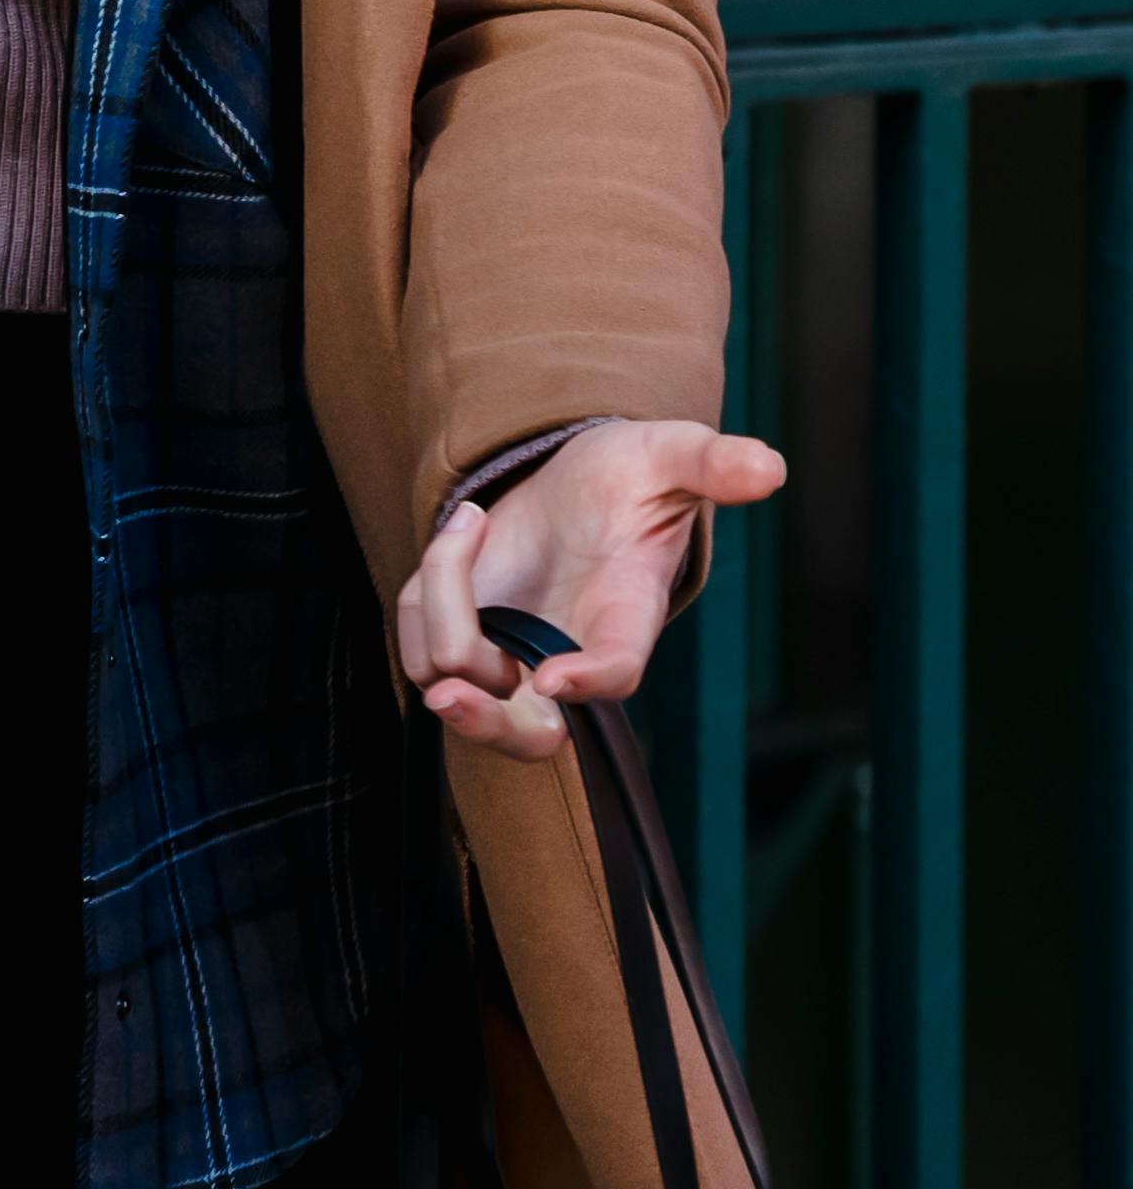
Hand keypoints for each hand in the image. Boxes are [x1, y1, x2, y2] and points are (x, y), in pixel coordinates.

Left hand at [397, 419, 787, 759]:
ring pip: (453, 672)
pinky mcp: (464, 632)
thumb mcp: (670, 455)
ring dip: (441, 603)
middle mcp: (569, 649)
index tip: (555, 677)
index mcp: (626, 615)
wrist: (578, 478)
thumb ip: (711, 463)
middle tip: (451, 698)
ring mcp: (513, 649)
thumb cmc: (631, 477)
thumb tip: (766, 467)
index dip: (592, 680)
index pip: (618, 667)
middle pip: (528, 733)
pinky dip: (425, 591)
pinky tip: (465, 529)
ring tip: (473, 522)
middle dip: (486, 726)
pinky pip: (420, 638)